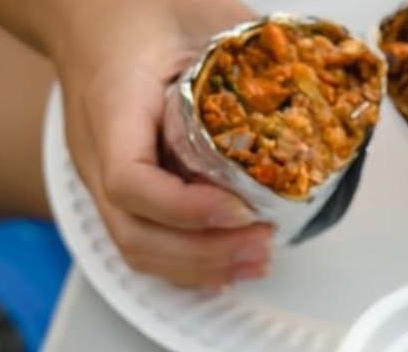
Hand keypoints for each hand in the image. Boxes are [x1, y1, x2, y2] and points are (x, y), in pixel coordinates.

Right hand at [46, 0, 271, 288]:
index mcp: (113, 108)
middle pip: (135, 232)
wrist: (92, 11)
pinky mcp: (118, 191)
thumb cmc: (141, 11)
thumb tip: (315, 85)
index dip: (188, 210)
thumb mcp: (199, 17)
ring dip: (200, 268)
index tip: (242, 209)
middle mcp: (98, 153)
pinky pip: (143, 243)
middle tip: (263, 244)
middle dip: (205, 253)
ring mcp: (102, 177)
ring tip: (255, 263)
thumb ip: (249, 52)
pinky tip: (225, 270)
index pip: (132, 182)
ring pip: (136, 248)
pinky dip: (185, 266)